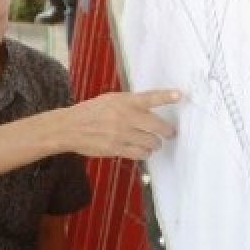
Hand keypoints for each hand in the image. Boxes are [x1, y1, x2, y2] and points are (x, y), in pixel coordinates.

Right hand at [61, 89, 183, 159]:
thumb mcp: (110, 100)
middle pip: (157, 126)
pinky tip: (143, 150)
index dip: (166, 96)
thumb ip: (130, 103)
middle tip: (169, 133)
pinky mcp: (116, 148)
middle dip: (167, 131)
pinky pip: (140, 154)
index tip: (179, 95)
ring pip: (151, 142)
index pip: (149, 97)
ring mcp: (121, 134)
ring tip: (153, 143)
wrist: (70, 127)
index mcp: (124, 101)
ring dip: (155, 144)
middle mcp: (125, 116)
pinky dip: (145, 153)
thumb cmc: (91, 112)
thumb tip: (149, 109)